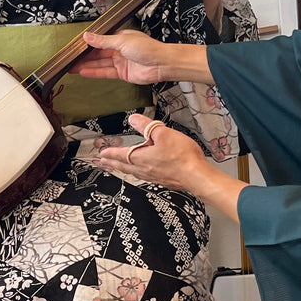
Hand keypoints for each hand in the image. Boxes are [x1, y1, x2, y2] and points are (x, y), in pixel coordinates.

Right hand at [71, 29, 170, 84]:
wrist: (162, 64)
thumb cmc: (148, 48)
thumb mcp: (122, 41)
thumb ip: (103, 41)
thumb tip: (88, 36)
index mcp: (120, 38)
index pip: (100, 40)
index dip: (88, 44)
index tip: (76, 47)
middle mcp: (120, 49)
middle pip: (98, 53)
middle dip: (84, 56)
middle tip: (70, 59)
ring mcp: (121, 62)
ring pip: (100, 63)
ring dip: (86, 65)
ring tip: (72, 67)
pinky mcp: (122, 73)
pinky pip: (106, 72)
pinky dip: (95, 72)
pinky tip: (84, 72)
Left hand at [96, 113, 210, 191]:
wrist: (197, 176)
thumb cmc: (182, 157)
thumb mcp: (163, 134)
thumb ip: (147, 126)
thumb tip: (134, 119)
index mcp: (142, 158)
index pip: (121, 155)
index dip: (111, 153)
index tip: (102, 153)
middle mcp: (145, 170)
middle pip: (125, 166)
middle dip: (113, 163)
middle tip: (104, 163)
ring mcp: (154, 177)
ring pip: (134, 173)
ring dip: (124, 169)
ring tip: (119, 168)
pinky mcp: (164, 181)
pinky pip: (145, 177)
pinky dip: (138, 173)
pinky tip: (143, 173)